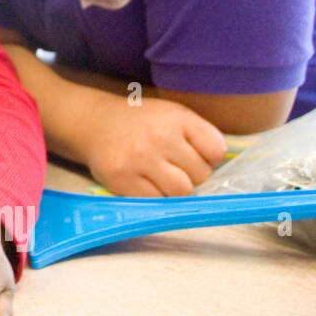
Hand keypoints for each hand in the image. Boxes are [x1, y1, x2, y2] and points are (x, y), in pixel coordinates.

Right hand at [82, 94, 225, 195]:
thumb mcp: (172, 115)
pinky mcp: (121, 178)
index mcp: (177, 118)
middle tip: (173, 166)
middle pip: (200, 175)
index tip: (192, 153)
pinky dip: (154, 196)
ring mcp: (139, 158)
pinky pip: (155, 201)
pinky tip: (144, 182)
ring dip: (175, 189)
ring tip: (160, 176)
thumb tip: (221, 171)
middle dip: (191, 174)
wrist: (94, 123)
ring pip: (181, 192)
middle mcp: (159, 136)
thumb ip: (198, 136)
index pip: (216, 151)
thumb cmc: (141, 122)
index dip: (207, 156)